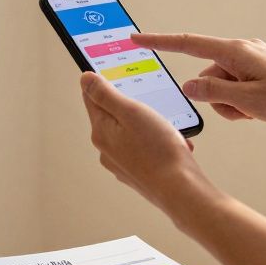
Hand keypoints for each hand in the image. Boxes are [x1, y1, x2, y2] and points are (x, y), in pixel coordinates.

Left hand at [80, 73, 221, 212]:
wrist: (180, 190)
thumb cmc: (158, 150)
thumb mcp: (131, 111)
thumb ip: (106, 94)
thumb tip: (85, 78)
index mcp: (100, 132)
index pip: (91, 98)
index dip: (102, 82)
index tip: (113, 74)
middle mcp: (106, 150)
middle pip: (114, 116)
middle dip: (135, 109)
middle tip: (154, 109)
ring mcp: (121, 164)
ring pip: (133, 133)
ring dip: (151, 127)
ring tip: (168, 131)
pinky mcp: (138, 174)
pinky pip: (145, 150)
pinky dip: (158, 144)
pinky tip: (173, 145)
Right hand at [131, 33, 265, 125]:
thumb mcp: (247, 102)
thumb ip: (213, 93)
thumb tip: (188, 85)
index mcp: (236, 51)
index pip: (188, 44)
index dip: (159, 42)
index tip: (137, 38)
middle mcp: (241, 50)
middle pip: (207, 75)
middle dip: (218, 98)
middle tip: (247, 110)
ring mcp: (250, 59)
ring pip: (221, 86)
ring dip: (232, 103)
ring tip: (258, 111)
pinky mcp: (258, 69)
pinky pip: (236, 87)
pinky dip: (242, 102)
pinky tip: (262, 108)